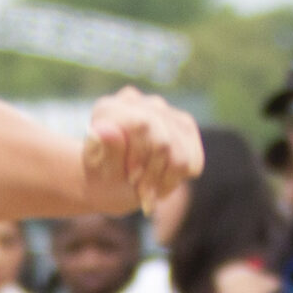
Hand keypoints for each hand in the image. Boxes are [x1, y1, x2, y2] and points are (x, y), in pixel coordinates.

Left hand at [82, 89, 203, 213]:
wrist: (110, 186)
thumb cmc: (101, 179)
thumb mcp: (99, 172)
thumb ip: (106, 150)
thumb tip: (103, 129)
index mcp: (108, 109)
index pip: (141, 126)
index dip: (141, 158)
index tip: (132, 179)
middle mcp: (135, 102)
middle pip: (164, 142)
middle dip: (153, 173)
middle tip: (140, 191)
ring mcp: (162, 110)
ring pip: (181, 153)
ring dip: (165, 180)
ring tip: (148, 190)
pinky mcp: (183, 125)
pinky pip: (193, 159)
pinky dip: (177, 178)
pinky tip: (159, 183)